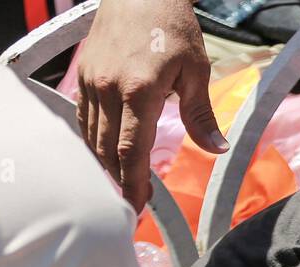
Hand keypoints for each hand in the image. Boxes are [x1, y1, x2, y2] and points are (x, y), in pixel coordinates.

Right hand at [76, 0, 227, 210]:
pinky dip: (93, 141)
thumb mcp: (196, 71)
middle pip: (107, 150)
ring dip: (105, 164)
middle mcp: (108, 89)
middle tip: (133, 203)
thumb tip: (216, 149)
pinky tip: (106, 154)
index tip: (139, 206)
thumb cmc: (171, 27)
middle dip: (120, 180)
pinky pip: (84, 118)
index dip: (134, 183)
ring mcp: (92, 81)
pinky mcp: (84, 75)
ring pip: (92, 137)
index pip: (130, 150)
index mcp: (138, 91)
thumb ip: (201, 115)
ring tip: (123, 184)